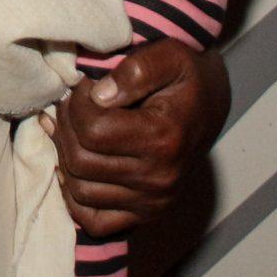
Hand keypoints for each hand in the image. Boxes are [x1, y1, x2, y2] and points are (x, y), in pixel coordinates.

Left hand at [51, 35, 228, 236]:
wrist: (210, 106)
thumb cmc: (186, 77)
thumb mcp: (169, 55)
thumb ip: (136, 69)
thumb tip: (98, 95)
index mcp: (164, 139)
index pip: (91, 130)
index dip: (76, 103)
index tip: (83, 85)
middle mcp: (160, 178)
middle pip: (80, 161)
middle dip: (66, 127)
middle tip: (71, 105)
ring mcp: (154, 202)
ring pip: (80, 191)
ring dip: (65, 158)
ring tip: (73, 129)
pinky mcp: (146, 215)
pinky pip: (93, 221)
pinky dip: (75, 197)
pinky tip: (77, 166)